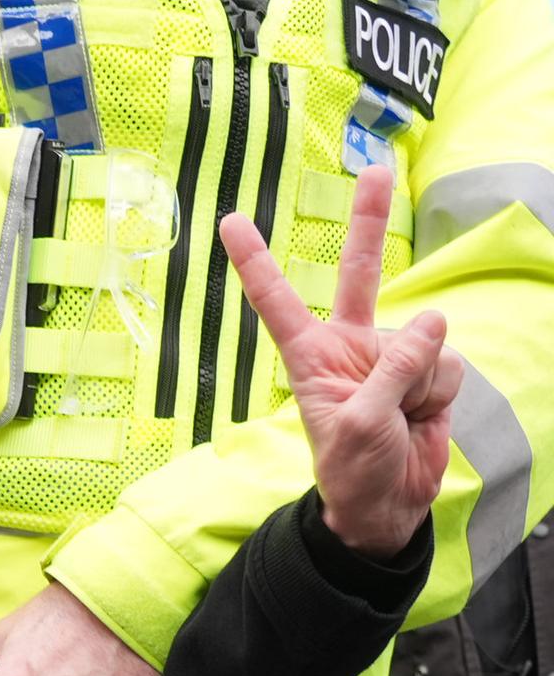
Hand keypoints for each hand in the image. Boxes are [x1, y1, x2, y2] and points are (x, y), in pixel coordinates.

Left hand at [220, 164, 460, 558]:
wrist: (387, 504)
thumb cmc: (353, 471)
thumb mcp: (360, 424)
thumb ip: (393, 369)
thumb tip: (430, 318)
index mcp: (310, 358)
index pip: (276, 303)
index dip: (254, 262)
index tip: (228, 222)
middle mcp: (349, 347)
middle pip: (360, 274)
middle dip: (369, 223)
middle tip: (376, 170)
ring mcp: (390, 354)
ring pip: (422, 339)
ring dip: (420, 381)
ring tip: (399, 417)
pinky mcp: (426, 368)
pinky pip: (446, 361)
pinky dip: (438, 390)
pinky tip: (421, 413)